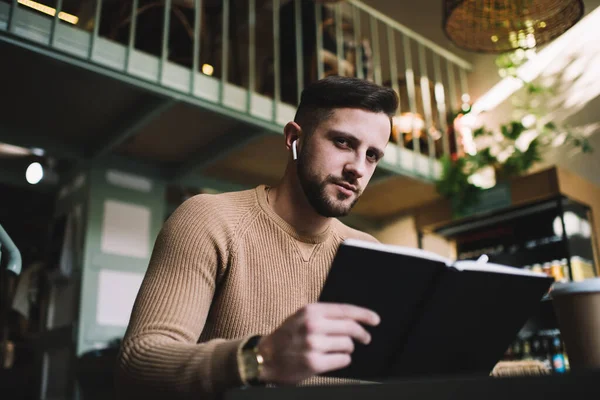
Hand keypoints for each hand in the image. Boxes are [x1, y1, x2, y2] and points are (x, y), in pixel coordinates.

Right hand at [256, 303, 379, 384]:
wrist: (265, 358)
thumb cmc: (286, 337)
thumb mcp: (301, 317)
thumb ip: (324, 315)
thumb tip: (353, 318)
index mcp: (311, 311)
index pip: (345, 310)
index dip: (364, 314)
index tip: (375, 320)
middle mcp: (313, 325)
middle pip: (350, 327)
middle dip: (361, 334)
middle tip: (366, 338)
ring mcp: (314, 344)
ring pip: (348, 345)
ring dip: (347, 349)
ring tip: (336, 350)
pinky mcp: (315, 362)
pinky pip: (342, 360)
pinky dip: (342, 360)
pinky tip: (333, 359)